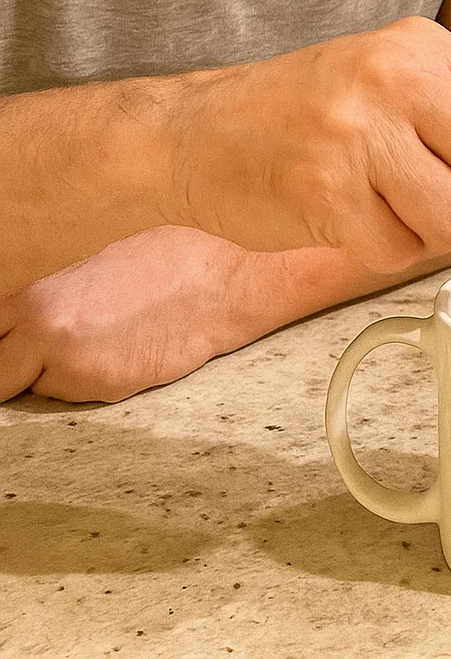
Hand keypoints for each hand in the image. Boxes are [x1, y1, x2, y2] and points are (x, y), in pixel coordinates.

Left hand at [0, 227, 256, 402]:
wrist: (222, 290)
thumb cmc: (171, 263)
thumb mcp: (99, 265)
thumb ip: (60, 297)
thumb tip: (40, 315)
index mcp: (41, 301)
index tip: (8, 349)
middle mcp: (48, 340)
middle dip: (9, 373)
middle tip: (30, 364)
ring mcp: (76, 374)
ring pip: (36, 388)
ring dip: (50, 377)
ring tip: (90, 350)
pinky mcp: (108, 394)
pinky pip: (76, 395)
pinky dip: (86, 382)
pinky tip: (115, 357)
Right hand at [167, 17, 450, 275]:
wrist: (197, 133)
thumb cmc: (302, 113)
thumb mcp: (388, 77)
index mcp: (421, 45)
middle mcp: (394, 78)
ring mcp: (357, 132)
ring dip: (431, 236)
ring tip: (386, 209)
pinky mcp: (324, 190)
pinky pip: (397, 252)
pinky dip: (382, 252)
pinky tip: (348, 220)